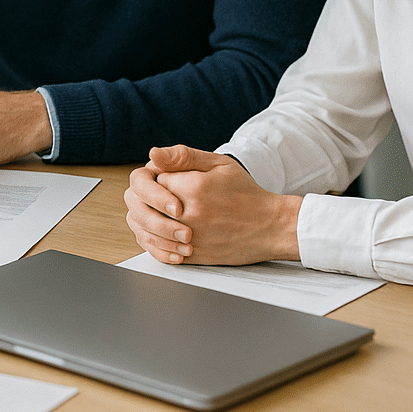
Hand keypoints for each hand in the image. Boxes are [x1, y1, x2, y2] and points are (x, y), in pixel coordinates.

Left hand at [123, 144, 302, 265]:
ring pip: (145, 229)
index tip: (169, 179)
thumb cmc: (245, 193)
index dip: (156, 178)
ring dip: (148, 220)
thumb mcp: (219, 164)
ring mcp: (189, 238)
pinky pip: (159, 250)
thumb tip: (152, 155)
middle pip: (142, 205)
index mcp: (192, 189)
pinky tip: (165, 233)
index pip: (149, 179)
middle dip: (147, 199)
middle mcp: (187, 215)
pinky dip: (155, 242)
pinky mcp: (192, 256)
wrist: (270, 227)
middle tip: (162, 198)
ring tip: (163, 214)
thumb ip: (182, 156)